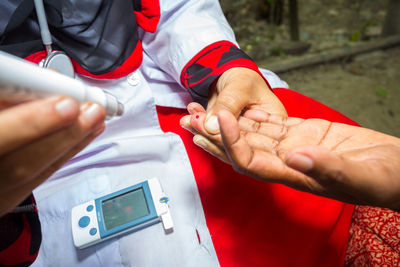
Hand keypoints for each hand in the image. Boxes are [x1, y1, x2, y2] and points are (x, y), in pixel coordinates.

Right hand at [0, 97, 105, 214]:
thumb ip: (3, 99)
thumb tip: (33, 84)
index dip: (31, 124)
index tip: (64, 104)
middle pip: (22, 164)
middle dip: (63, 134)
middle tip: (91, 110)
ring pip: (37, 173)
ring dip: (71, 143)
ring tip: (96, 119)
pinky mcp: (6, 199)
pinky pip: (42, 177)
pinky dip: (66, 153)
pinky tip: (83, 136)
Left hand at [180, 67, 285, 160]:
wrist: (229, 72)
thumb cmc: (244, 76)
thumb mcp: (240, 86)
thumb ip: (227, 105)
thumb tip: (210, 126)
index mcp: (274, 122)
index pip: (254, 138)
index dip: (231, 138)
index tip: (210, 128)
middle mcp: (260, 134)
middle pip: (235, 142)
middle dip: (210, 133)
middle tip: (193, 122)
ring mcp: (241, 135)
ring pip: (220, 139)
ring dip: (200, 129)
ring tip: (186, 119)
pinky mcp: (225, 135)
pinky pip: (210, 133)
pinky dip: (197, 125)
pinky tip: (187, 118)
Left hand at [216, 109, 399, 210]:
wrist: (396, 169)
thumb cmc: (383, 179)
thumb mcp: (361, 176)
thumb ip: (328, 168)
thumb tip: (296, 156)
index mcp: (294, 175)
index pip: (250, 161)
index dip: (231, 142)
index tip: (220, 118)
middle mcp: (287, 161)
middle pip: (241, 148)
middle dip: (213, 135)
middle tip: (188, 119)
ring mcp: (295, 146)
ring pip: (252, 133)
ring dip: (227, 122)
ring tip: (202, 109)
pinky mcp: (306, 132)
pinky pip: (273, 124)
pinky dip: (255, 115)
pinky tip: (238, 108)